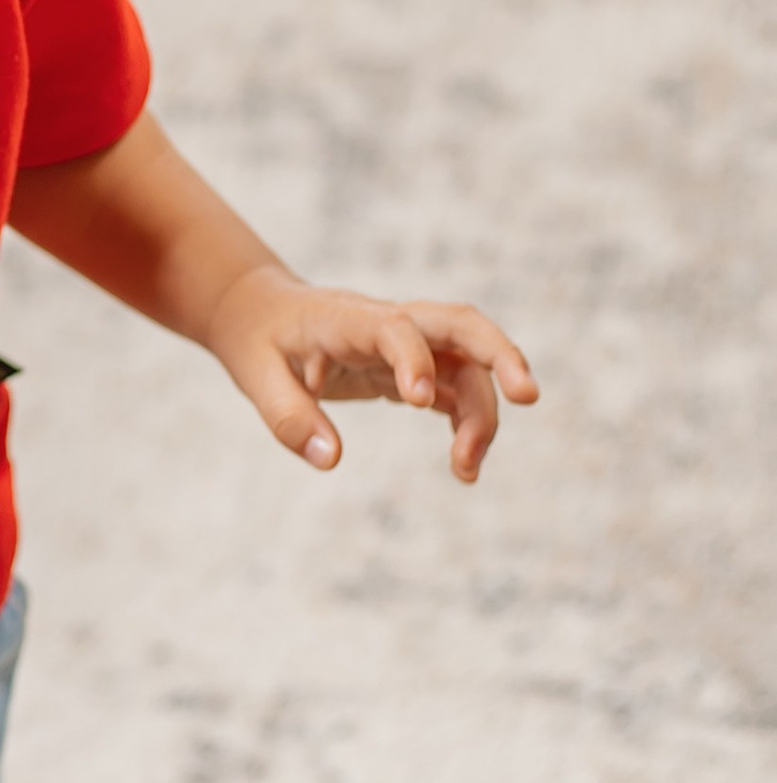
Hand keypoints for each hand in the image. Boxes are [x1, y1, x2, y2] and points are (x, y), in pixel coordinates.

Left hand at [204, 268, 537, 481]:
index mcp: (345, 317)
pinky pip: (456, 389)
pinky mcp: (413, 366)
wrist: (260, 312)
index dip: (413, 358)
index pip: (393, 326)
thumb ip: (289, 417)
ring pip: (467, 364)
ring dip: (482, 413)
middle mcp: (387, 323)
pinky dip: (469, 422)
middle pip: (460, 323)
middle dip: (499, 353)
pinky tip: (464, 464)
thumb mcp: (254, 375)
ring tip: (467, 470)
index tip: (420, 402)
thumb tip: (331, 460)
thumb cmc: (258, 340)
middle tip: (528, 395)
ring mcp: (407, 343)